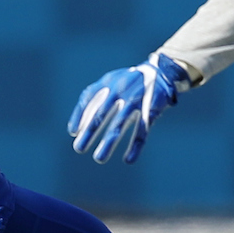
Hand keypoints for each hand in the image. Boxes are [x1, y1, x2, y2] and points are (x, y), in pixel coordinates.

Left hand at [68, 52, 189, 163]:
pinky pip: (142, 130)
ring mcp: (135, 100)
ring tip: (99, 158)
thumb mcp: (110, 82)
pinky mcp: (151, 111)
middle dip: (89, 132)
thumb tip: (75, 128)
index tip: (73, 132)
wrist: (160, 73)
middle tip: (78, 149)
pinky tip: (128, 159)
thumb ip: (93, 99)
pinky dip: (135, 146)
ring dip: (108, 142)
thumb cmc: (128, 82)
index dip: (79, 115)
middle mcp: (120, 90)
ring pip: (120, 124)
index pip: (88, 97)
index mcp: (108, 83)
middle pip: (101, 114)